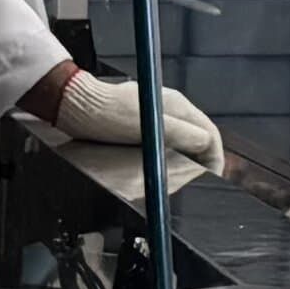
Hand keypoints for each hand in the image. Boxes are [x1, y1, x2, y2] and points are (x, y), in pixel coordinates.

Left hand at [43, 71, 221, 170]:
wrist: (75, 106)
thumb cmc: (106, 113)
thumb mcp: (146, 124)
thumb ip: (179, 133)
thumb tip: (206, 143)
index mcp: (176, 105)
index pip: (208, 132)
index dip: (214, 156)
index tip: (213, 175)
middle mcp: (169, 110)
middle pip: (196, 138)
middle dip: (201, 161)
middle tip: (197, 182)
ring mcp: (156, 117)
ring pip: (180, 143)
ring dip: (183, 162)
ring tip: (179, 181)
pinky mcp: (141, 126)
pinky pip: (163, 144)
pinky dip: (166, 158)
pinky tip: (158, 169)